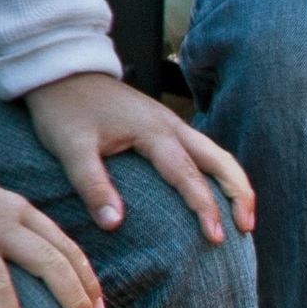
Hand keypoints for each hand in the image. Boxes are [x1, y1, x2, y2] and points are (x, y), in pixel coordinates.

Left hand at [24, 71, 252, 241]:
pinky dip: (219, 173)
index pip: (189, 175)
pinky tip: (216, 192)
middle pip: (221, 160)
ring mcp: (171, 123)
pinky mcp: (164, 125)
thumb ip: (92, 185)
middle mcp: (171, 126)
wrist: (60, 70)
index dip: (206, 208)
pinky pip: (204, 150)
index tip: (216, 237)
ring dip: (234, 183)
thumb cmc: (64, 109)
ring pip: (217, 154)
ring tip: (242, 216)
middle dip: (240, 194)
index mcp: (153, 132)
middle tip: (246, 228)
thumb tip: (114, 224)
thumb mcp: (70, 148)